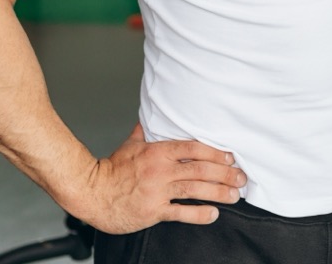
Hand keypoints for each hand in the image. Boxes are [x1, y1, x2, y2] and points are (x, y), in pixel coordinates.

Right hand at [73, 124, 246, 233]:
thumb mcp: (130, 145)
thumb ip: (144, 131)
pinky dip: (199, 214)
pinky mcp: (153, 211)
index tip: (231, 157)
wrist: (91, 193)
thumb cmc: (110, 169)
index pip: (194, 148)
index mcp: (158, 151)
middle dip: (225, 173)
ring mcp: (157, 191)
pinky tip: (213, 214)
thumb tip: (150, 117)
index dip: (216, 152)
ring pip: (195, 190)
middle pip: (200, 169)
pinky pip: (181, 213)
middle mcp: (161, 170)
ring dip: (218, 192)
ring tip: (234, 195)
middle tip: (241, 177)